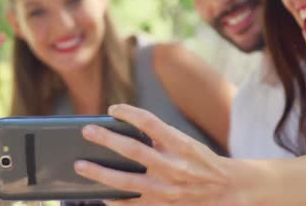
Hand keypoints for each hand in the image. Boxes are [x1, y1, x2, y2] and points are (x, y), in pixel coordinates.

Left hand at [74, 104, 238, 205]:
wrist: (224, 190)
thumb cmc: (199, 162)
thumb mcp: (185, 143)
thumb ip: (159, 137)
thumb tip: (122, 132)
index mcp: (180, 145)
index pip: (150, 122)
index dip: (128, 113)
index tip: (112, 108)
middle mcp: (173, 167)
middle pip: (132, 150)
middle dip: (106, 139)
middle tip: (86, 130)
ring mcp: (166, 190)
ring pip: (125, 182)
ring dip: (99, 173)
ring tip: (80, 165)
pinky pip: (130, 205)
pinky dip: (112, 198)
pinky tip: (99, 193)